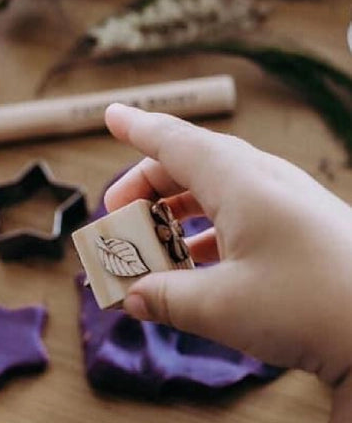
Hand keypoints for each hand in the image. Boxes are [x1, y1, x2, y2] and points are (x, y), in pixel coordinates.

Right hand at [104, 103, 351, 386]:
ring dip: (174, 212)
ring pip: (214, 189)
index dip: (137, 129)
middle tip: (118, 214)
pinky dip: (204, 232)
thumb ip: (165, 298)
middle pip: (190, 164)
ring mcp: (284, 202)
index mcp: (239, 183)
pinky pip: (237, 213)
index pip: (175, 142)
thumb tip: (131, 298)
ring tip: (152, 245)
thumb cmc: (310, 306)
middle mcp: (262, 181)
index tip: (111, 116)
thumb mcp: (222, 306)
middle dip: (146, 185)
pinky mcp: (299, 226)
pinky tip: (195, 266)